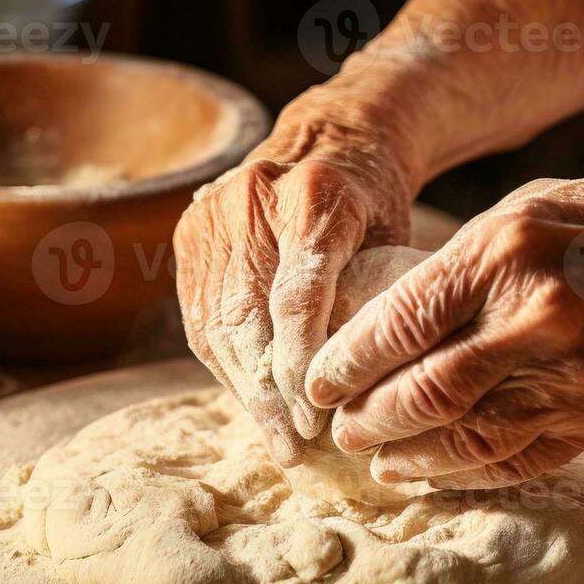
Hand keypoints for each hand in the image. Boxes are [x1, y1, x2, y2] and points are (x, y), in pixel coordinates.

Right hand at [174, 102, 415, 464]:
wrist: (332, 138)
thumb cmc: (377, 203)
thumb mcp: (395, 241)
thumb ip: (376, 301)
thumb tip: (365, 395)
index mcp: (315, 194)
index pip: (297, 297)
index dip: (303, 366)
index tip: (318, 420)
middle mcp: (251, 197)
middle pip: (250, 317)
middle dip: (272, 391)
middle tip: (297, 445)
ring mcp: (212, 213)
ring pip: (218, 322)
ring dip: (246, 389)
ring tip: (277, 438)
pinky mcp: (188, 234)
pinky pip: (201, 317)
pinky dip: (226, 366)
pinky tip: (253, 403)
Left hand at [305, 171, 583, 488]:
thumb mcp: (531, 207)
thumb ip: (461, 266)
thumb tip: (387, 321)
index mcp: (507, 251)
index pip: (398, 325)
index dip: (344, 365)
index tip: (317, 383)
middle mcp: (538, 319)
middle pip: (421, 394)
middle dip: (365, 421)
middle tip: (340, 428)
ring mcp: (577, 378)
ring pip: (465, 438)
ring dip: (408, 456)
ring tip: (377, 458)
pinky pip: (518, 458)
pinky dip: (466, 470)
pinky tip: (433, 470)